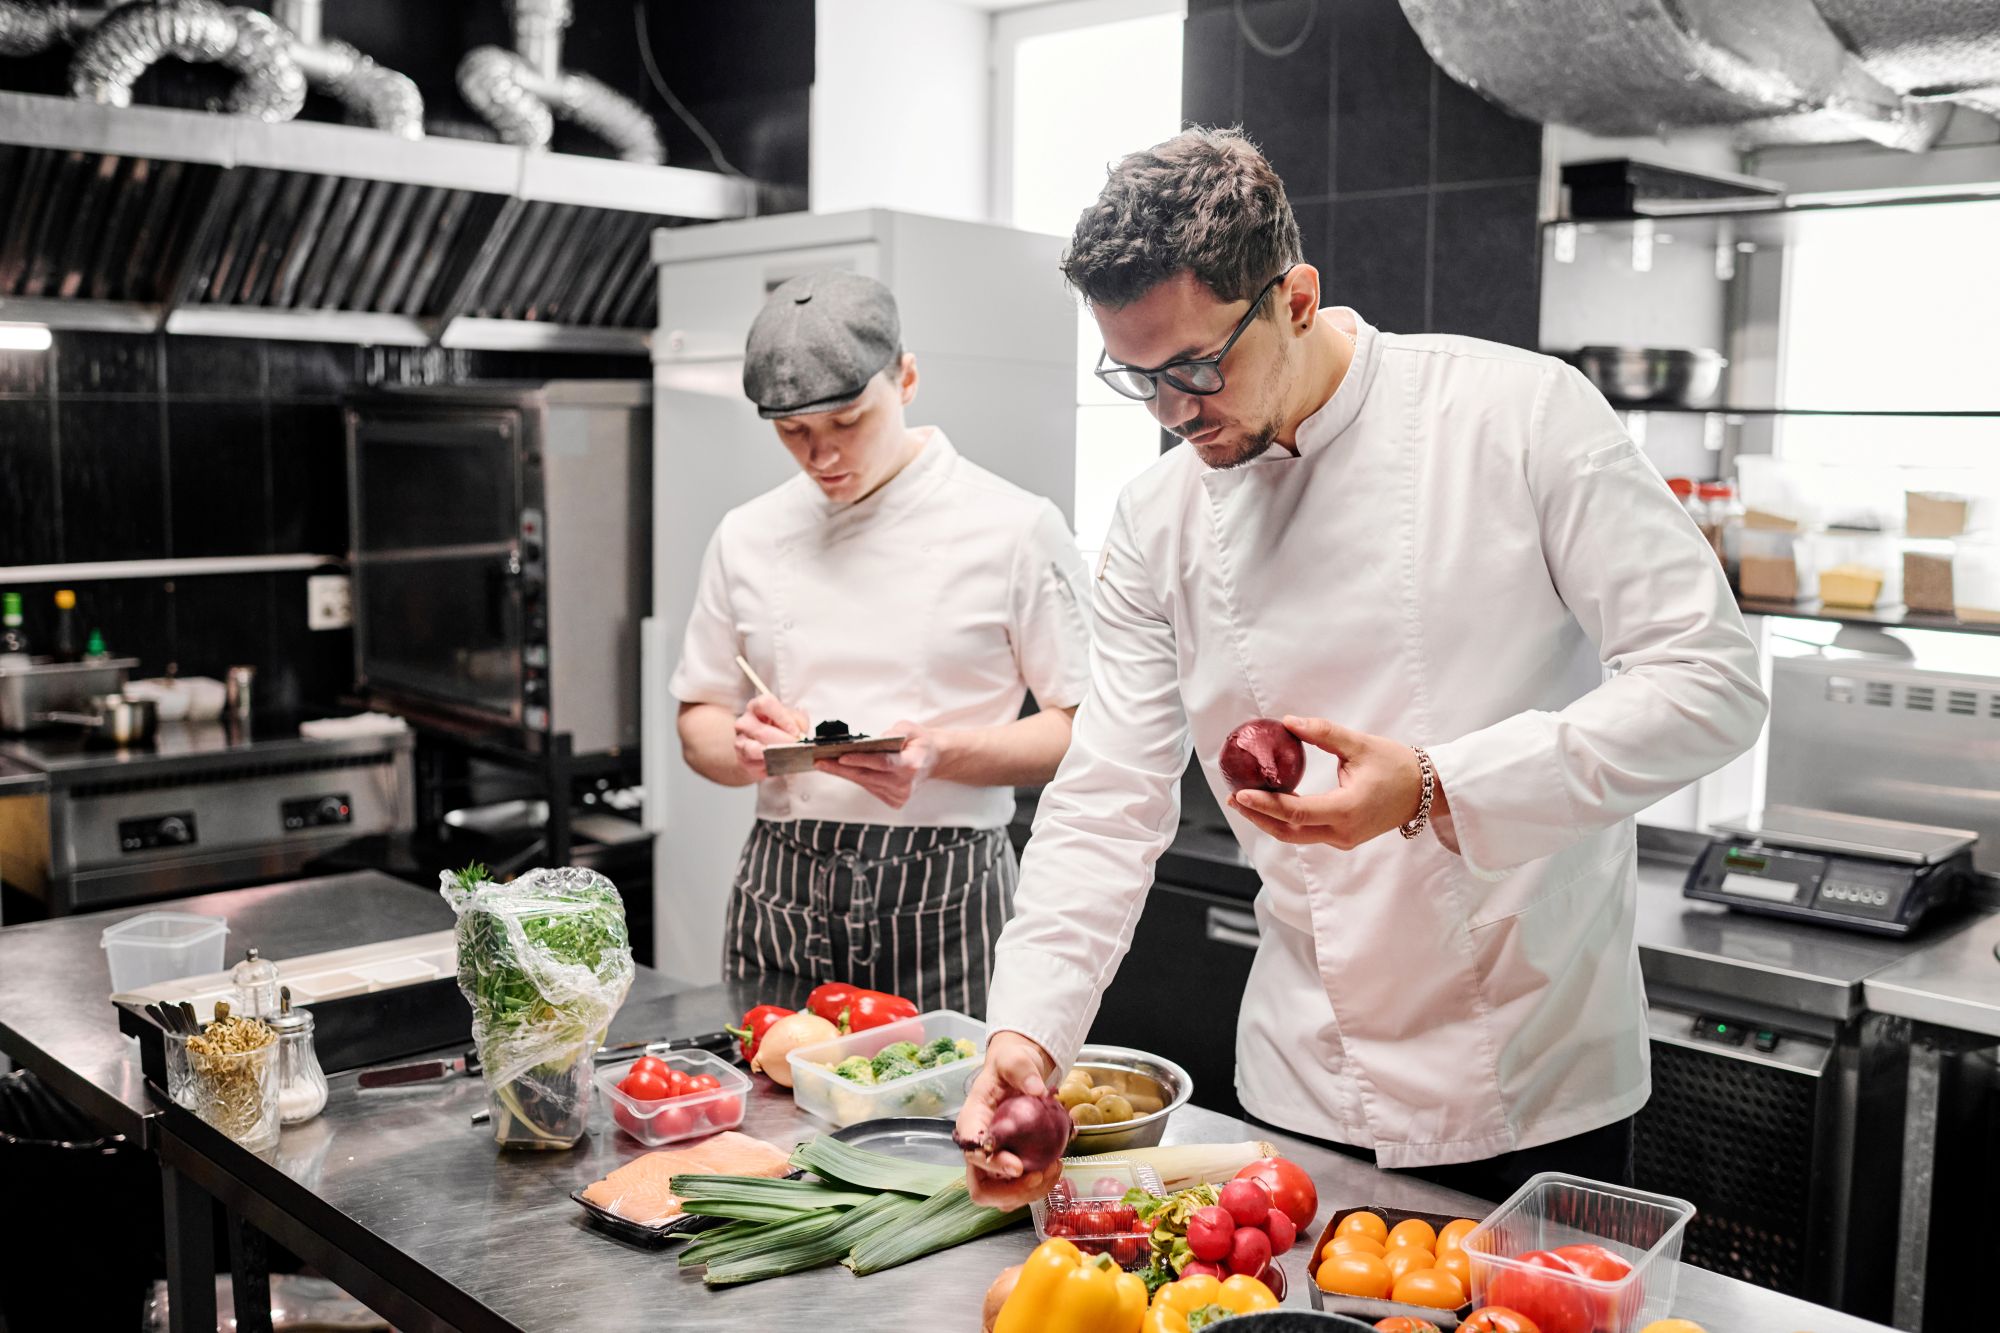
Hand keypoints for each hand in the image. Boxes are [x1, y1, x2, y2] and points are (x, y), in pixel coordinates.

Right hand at [733, 694, 808, 780]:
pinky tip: (780, 764)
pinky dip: (770, 766)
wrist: (767, 747)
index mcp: (757, 706)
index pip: (765, 704)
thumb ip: (799, 722)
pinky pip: (755, 765)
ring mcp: (740, 742)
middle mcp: (745, 722)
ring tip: (790, 756)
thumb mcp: (792, 719)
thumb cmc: (781, 729)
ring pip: (755, 749)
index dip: (782, 717)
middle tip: (797, 747)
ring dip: (775, 754)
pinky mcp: (743, 760)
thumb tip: (802, 734)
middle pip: (761, 730)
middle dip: (783, 741)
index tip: (796, 731)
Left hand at [814, 719, 936, 809]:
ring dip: (844, 773)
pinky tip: (841, 769)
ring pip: (864, 783)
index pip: (882, 763)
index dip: (860, 760)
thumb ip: (895, 732)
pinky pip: (868, 787)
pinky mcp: (893, 801)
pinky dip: (855, 778)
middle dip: (840, 768)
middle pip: (867, 776)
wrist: (932, 760)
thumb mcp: (911, 728)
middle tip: (820, 761)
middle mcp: (905, 784)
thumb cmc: (919, 742)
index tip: (840, 756)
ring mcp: (899, 795)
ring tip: (824, 763)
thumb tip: (874, 740)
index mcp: (911, 765)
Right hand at [958, 1030, 1064, 1208]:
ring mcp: (993, 1162)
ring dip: (1028, 1193)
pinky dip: (1038, 1188)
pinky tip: (1055, 1168)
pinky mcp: (1010, 1168)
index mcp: (971, 1121)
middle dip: (1010, 1192)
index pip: (972, 1150)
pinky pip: (1019, 1191)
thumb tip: (1037, 1089)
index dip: (991, 1163)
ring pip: (1001, 1197)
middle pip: (980, 1187)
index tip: (1017, 1166)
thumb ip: (1021, 1069)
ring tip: (1053, 1169)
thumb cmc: (1009, 1066)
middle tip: (1037, 1175)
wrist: (1019, 1072)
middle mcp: (977, 1148)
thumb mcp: (1013, 1057)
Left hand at [1230, 715, 1437, 849]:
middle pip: (1288, 832)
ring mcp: (1343, 839)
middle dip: (1257, 817)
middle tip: (1234, 798)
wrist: (1428, 790)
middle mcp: (1342, 831)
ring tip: (1246, 802)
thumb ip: (1322, 733)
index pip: (1295, 812)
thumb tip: (1288, 721)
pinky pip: (1308, 833)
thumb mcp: (1359, 744)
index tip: (1241, 794)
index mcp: (1346, 810)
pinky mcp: (1345, 838)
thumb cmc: (1397, 766)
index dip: (1265, 805)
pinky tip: (1272, 805)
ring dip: (1269, 821)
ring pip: (1297, 836)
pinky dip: (1287, 822)